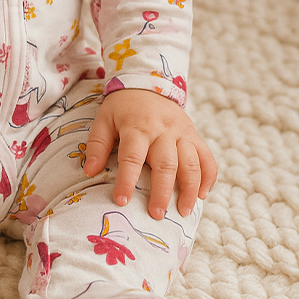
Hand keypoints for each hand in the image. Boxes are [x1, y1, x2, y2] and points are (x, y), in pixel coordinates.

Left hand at [82, 88, 216, 219]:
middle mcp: (162, 130)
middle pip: (165, 164)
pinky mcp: (194, 134)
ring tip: (184, 211)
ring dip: (190, 188)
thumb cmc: (123, 108)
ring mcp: (181, 132)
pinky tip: (203, 194)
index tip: (122, 201)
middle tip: (157, 214)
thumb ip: (98, 144)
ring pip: (190, 162)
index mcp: (136, 126)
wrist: (149, 83)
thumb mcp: (104, 119)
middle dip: (162, 191)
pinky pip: (207, 157)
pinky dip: (208, 176)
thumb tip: (90, 171)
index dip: (126, 181)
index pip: (131, 157)